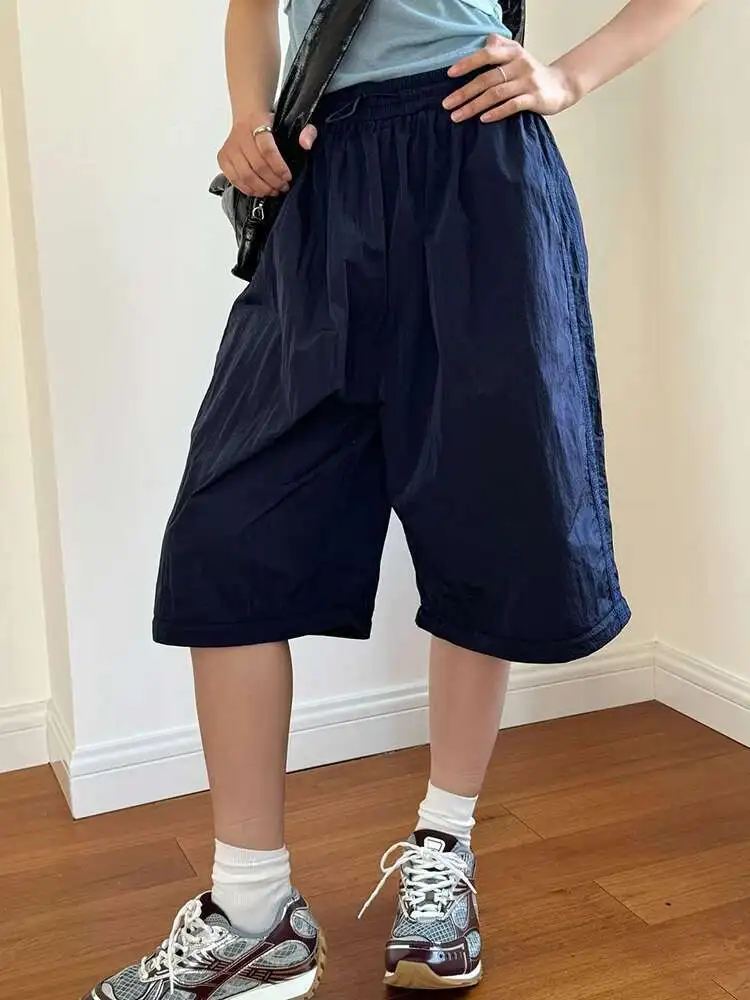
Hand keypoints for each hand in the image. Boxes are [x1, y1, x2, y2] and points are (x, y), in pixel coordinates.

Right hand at [218, 116, 318, 196]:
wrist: (248, 116)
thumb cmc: (271, 124)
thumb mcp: (293, 122)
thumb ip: (307, 131)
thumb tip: (306, 144)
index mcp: (256, 123)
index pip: (266, 150)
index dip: (278, 167)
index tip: (288, 176)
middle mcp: (239, 135)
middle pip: (256, 166)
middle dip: (272, 181)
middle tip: (283, 186)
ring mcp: (229, 148)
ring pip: (245, 176)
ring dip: (262, 188)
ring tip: (273, 190)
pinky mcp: (223, 159)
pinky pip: (235, 180)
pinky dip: (249, 189)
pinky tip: (261, 190)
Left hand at [444, 35, 577, 123]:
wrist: (561, 86)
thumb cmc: (532, 73)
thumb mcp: (517, 55)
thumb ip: (501, 46)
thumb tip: (485, 39)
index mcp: (513, 52)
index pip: (486, 55)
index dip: (467, 63)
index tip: (449, 74)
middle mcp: (519, 64)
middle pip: (487, 78)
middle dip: (464, 92)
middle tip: (447, 104)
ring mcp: (527, 82)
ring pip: (496, 94)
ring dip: (474, 106)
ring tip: (458, 116)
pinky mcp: (534, 98)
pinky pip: (512, 105)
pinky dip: (496, 112)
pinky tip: (483, 119)